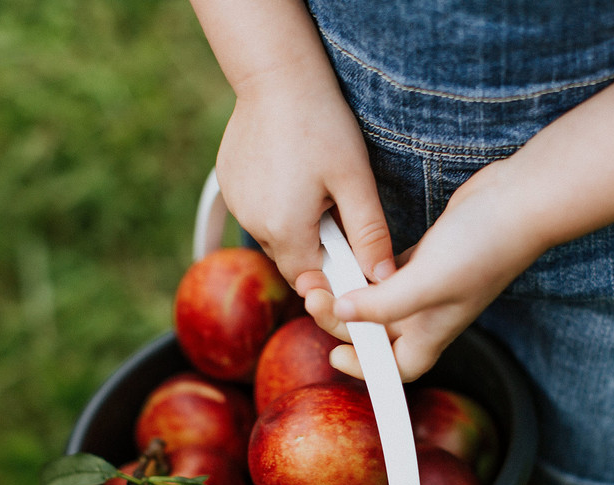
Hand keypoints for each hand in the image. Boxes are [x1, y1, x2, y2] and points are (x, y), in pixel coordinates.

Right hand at [214, 68, 395, 295]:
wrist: (277, 75)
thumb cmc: (322, 124)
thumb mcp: (356, 181)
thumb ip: (370, 235)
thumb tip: (384, 278)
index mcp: (284, 230)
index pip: (310, 281)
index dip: (333, 275)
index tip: (352, 252)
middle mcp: (252, 223)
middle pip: (292, 260)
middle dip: (318, 247)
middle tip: (338, 207)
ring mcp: (236, 203)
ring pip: (275, 235)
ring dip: (297, 225)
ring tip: (316, 184)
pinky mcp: (229, 184)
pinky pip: (258, 210)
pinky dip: (277, 204)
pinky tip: (293, 171)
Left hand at [304, 162, 549, 381]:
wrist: (521, 203)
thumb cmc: (485, 246)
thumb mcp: (429, 280)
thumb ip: (384, 303)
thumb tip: (342, 313)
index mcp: (434, 330)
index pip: (397, 369)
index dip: (366, 369)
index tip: (335, 355)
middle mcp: (430, 313)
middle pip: (378, 333)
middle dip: (344, 320)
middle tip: (316, 295)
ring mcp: (430, 284)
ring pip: (380, 301)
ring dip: (352, 292)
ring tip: (325, 274)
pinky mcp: (430, 256)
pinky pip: (389, 272)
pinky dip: (367, 268)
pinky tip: (351, 254)